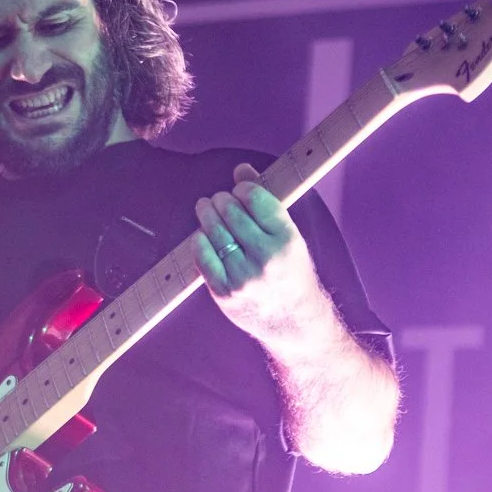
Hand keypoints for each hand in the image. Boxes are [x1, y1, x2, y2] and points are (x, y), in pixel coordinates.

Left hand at [192, 163, 330, 344]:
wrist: (293, 321)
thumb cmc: (291, 274)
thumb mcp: (290, 238)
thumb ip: (265, 203)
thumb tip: (241, 169)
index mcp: (287, 241)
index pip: (255, 199)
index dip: (243, 188)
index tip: (239, 188)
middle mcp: (265, 258)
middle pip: (231, 213)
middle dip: (222, 200)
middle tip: (219, 198)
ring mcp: (242, 277)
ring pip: (214, 232)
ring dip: (206, 214)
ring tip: (205, 207)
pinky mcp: (224, 293)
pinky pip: (202, 258)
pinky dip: (199, 242)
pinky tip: (201, 234)